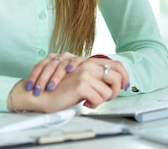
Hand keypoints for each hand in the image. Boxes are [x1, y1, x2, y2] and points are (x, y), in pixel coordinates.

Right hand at [11, 58, 129, 111]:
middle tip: (106, 98)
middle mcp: (88, 65)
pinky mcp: (81, 84)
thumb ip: (95, 78)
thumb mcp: (81, 80)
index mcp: (89, 62)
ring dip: (101, 101)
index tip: (125, 86)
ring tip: (90, 101)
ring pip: (108, 92)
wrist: (42, 95)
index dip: (124, 76)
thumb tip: (114, 85)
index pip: (116, 64)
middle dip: (115, 91)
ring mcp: (85, 73)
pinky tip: (84, 103)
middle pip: (116, 76)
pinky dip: (94, 105)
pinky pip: (99, 99)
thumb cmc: (61, 89)